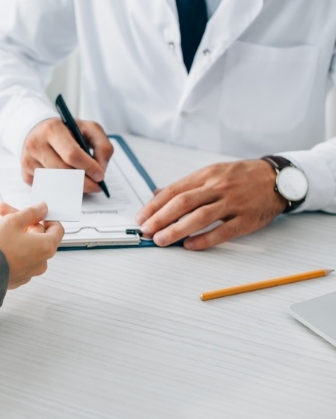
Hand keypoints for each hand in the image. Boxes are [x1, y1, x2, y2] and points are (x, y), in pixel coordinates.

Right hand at [0, 202, 63, 288]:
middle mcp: (42, 262)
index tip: (33, 212)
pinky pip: (18, 258)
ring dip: (13, 234)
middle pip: (37, 235)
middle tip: (3, 212)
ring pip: (25, 246)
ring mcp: (29, 272)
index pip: (57, 228)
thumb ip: (31, 212)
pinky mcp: (17, 278)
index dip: (45, 217)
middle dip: (21, 222)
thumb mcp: (13, 221)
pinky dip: (10, 249)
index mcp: (46, 247)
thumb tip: (43, 208)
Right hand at [21, 118, 113, 192]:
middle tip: (96, 185)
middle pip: (64, 172)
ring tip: (83, 182)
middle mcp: (36, 144)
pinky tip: (65, 180)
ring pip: (55, 182)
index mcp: (52, 129)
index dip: (88, 167)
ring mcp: (28, 161)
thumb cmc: (65, 130)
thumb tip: (101, 169)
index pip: (72, 154)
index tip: (100, 176)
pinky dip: (60, 188)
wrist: (37, 130)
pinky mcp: (25, 174)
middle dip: (84, 182)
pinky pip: (47, 187)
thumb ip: (102, 145)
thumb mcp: (88, 129)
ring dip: (73, 186)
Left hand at [135, 160, 285, 249]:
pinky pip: (223, 231)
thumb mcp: (211, 173)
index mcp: (206, 175)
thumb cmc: (241, 177)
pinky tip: (189, 245)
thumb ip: (185, 186)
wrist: (277, 178)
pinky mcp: (247, 219)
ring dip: (177, 230)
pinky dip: (204, 239)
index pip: (173, 191)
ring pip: (200, 216)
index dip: (154, 206)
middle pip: (183, 203)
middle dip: (160, 218)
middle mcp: (217, 187)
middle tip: (146, 231)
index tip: (141, 218)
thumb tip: (156, 195)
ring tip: (161, 240)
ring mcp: (233, 203)